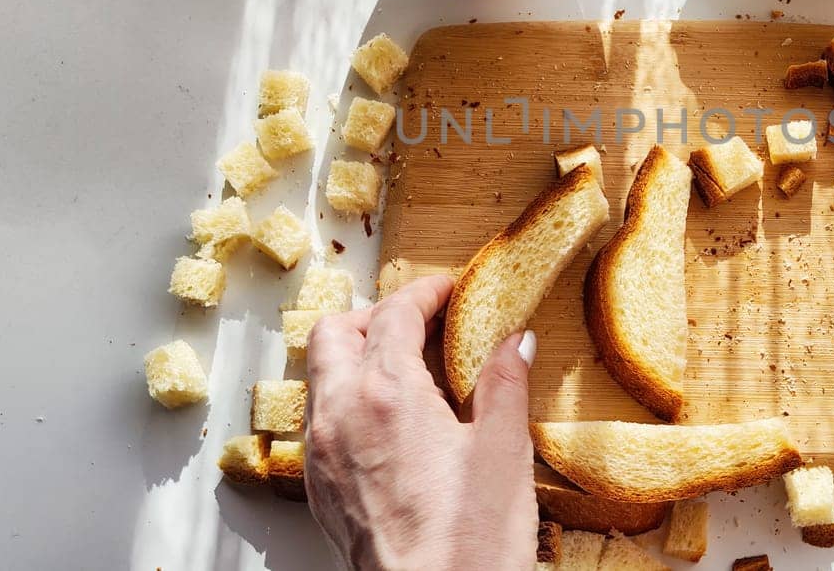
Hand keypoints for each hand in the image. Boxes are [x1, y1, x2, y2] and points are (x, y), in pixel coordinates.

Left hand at [303, 275, 538, 569]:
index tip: (446, 291)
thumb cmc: (470, 542)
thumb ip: (505, 382)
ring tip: (399, 369)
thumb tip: (515, 341)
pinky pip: (318, 423)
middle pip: (333, 334)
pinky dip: (344, 402)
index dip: (423, 293)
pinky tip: (383, 423)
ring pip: (318, 377)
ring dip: (351, 358)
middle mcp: (341, 415)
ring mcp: (321, 455)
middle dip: (372, 316)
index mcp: (387, 393)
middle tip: (414, 321)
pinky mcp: (319, 490)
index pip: (393, 314)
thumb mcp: (504, 449)